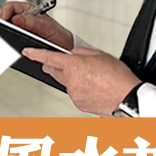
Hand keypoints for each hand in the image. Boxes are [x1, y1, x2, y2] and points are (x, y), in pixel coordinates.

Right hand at [0, 0, 74, 50]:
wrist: (64, 47)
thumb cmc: (57, 33)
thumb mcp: (46, 26)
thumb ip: (32, 21)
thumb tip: (16, 19)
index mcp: (27, 10)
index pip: (10, 7)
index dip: (5, 12)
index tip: (4, 20)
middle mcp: (22, 19)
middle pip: (6, 19)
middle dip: (4, 26)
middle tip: (6, 33)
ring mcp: (21, 30)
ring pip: (7, 31)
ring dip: (7, 36)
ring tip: (12, 40)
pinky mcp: (21, 41)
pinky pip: (11, 42)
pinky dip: (12, 44)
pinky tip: (16, 48)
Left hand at [22, 47, 140, 116]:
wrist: (127, 99)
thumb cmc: (118, 78)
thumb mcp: (101, 55)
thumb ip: (82, 53)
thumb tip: (72, 54)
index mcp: (74, 66)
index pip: (49, 58)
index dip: (36, 54)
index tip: (27, 51)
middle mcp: (71, 81)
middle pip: (54, 71)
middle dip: (57, 66)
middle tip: (71, 64)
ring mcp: (74, 94)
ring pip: (66, 83)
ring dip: (73, 79)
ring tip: (94, 79)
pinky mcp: (78, 104)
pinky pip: (75, 93)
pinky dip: (81, 89)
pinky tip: (95, 88)